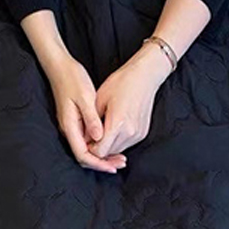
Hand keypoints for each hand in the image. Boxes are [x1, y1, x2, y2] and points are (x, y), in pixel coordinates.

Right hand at [44, 53, 126, 172]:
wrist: (60, 66)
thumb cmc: (72, 78)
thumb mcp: (85, 97)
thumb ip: (91, 119)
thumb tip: (99, 138)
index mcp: (70, 125)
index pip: (83, 154)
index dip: (99, 163)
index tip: (113, 167)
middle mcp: (69, 130)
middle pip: (85, 156)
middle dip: (103, 162)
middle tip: (121, 164)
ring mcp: (72, 126)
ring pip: (87, 149)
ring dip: (103, 155)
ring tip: (120, 157)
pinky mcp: (76, 121)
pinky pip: (87, 140)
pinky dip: (100, 145)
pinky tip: (111, 143)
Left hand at [90, 39, 172, 159]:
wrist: (145, 76)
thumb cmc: (121, 83)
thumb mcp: (99, 99)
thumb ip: (91, 123)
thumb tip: (84, 138)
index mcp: (118, 124)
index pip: (100, 151)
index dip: (90, 148)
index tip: (85, 141)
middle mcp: (130, 132)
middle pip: (109, 152)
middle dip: (99, 147)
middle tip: (91, 136)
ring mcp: (138, 134)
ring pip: (118, 150)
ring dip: (108, 145)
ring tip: (102, 130)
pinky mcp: (143, 133)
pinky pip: (127, 143)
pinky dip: (118, 140)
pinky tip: (113, 128)